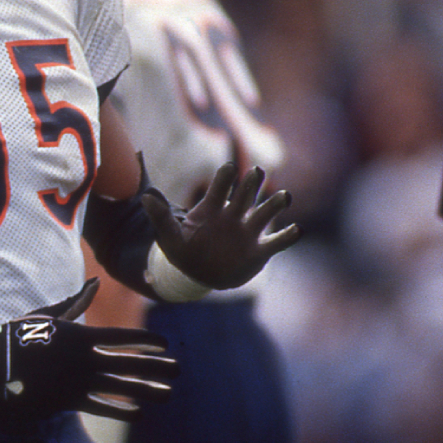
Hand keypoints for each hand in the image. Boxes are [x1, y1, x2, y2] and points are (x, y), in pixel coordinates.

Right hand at [0, 304, 177, 420]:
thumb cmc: (18, 337)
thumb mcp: (46, 315)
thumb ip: (75, 303)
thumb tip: (95, 284)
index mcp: (79, 335)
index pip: (121, 337)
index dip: (146, 340)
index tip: (165, 344)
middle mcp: (83, 358)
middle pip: (128, 361)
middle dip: (156, 365)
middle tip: (178, 369)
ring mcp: (76, 380)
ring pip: (119, 386)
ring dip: (147, 389)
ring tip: (168, 394)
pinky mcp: (66, 400)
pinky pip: (100, 406)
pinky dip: (121, 410)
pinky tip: (139, 414)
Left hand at [142, 163, 300, 290]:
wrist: (200, 275)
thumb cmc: (184, 251)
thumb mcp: (169, 237)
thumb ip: (160, 217)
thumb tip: (145, 196)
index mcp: (211, 208)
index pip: (219, 188)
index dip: (224, 178)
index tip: (229, 168)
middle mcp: (233, 215)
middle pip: (245, 195)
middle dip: (251, 184)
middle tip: (257, 171)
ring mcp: (248, 231)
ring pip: (264, 214)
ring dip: (274, 205)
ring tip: (285, 196)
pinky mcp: (259, 250)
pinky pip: (276, 242)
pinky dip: (287, 237)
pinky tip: (297, 230)